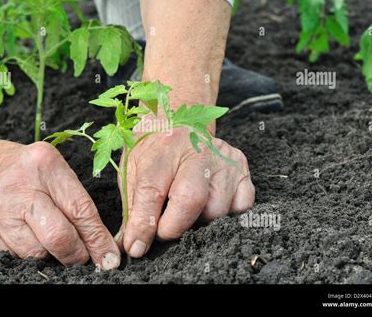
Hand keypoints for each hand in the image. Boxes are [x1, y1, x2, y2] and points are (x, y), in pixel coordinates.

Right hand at [0, 139, 119, 268]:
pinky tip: (26, 237)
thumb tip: (100, 242)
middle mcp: (19, 187)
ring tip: (48, 240)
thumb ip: (74, 200)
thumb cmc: (19, 168)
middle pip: (58, 237)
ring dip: (50, 254)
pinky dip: (27, 252)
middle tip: (82, 257)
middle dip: (76, 254)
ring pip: (36, 252)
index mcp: (45, 165)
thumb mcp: (50, 169)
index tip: (109, 256)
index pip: (80, 210)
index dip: (97, 239)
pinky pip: (13, 255)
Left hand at [119, 126, 254, 257]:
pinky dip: (224, 214)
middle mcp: (197, 151)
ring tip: (186, 210)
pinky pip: (241, 206)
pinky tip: (208, 203)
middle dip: (174, 227)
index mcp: (163, 149)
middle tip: (163, 231)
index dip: (144, 224)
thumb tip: (129, 246)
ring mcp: (223, 159)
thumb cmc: (154, 152)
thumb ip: (132, 208)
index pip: (152, 191)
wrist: (179, 123)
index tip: (136, 247)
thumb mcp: (133, 171)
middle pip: (191, 200)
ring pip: (217, 210)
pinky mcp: (241, 168)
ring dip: (199, 222)